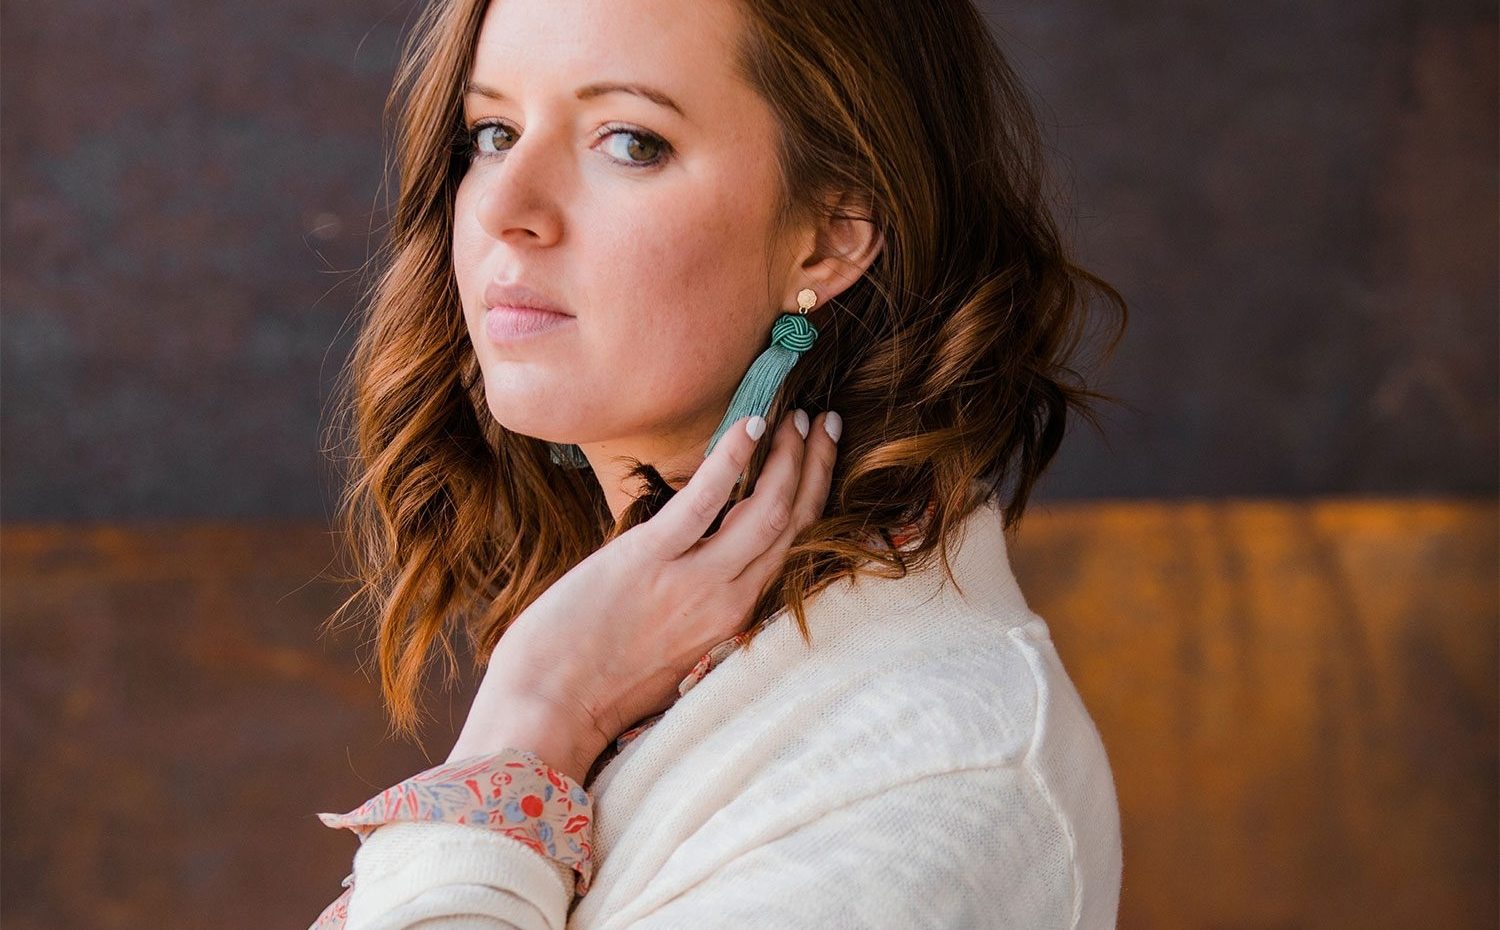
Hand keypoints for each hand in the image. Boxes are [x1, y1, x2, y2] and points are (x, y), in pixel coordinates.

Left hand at [446, 408, 841, 781]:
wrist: (546, 714)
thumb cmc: (594, 690)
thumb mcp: (668, 657)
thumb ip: (696, 617)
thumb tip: (697, 573)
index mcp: (733, 625)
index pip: (791, 552)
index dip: (813, 499)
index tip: (822, 456)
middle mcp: (727, 603)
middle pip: (792, 525)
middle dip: (814, 467)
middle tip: (826, 421)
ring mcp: (692, 582)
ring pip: (766, 510)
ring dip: (788, 458)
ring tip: (798, 415)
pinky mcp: (649, 561)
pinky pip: (705, 501)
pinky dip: (733, 460)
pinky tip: (752, 425)